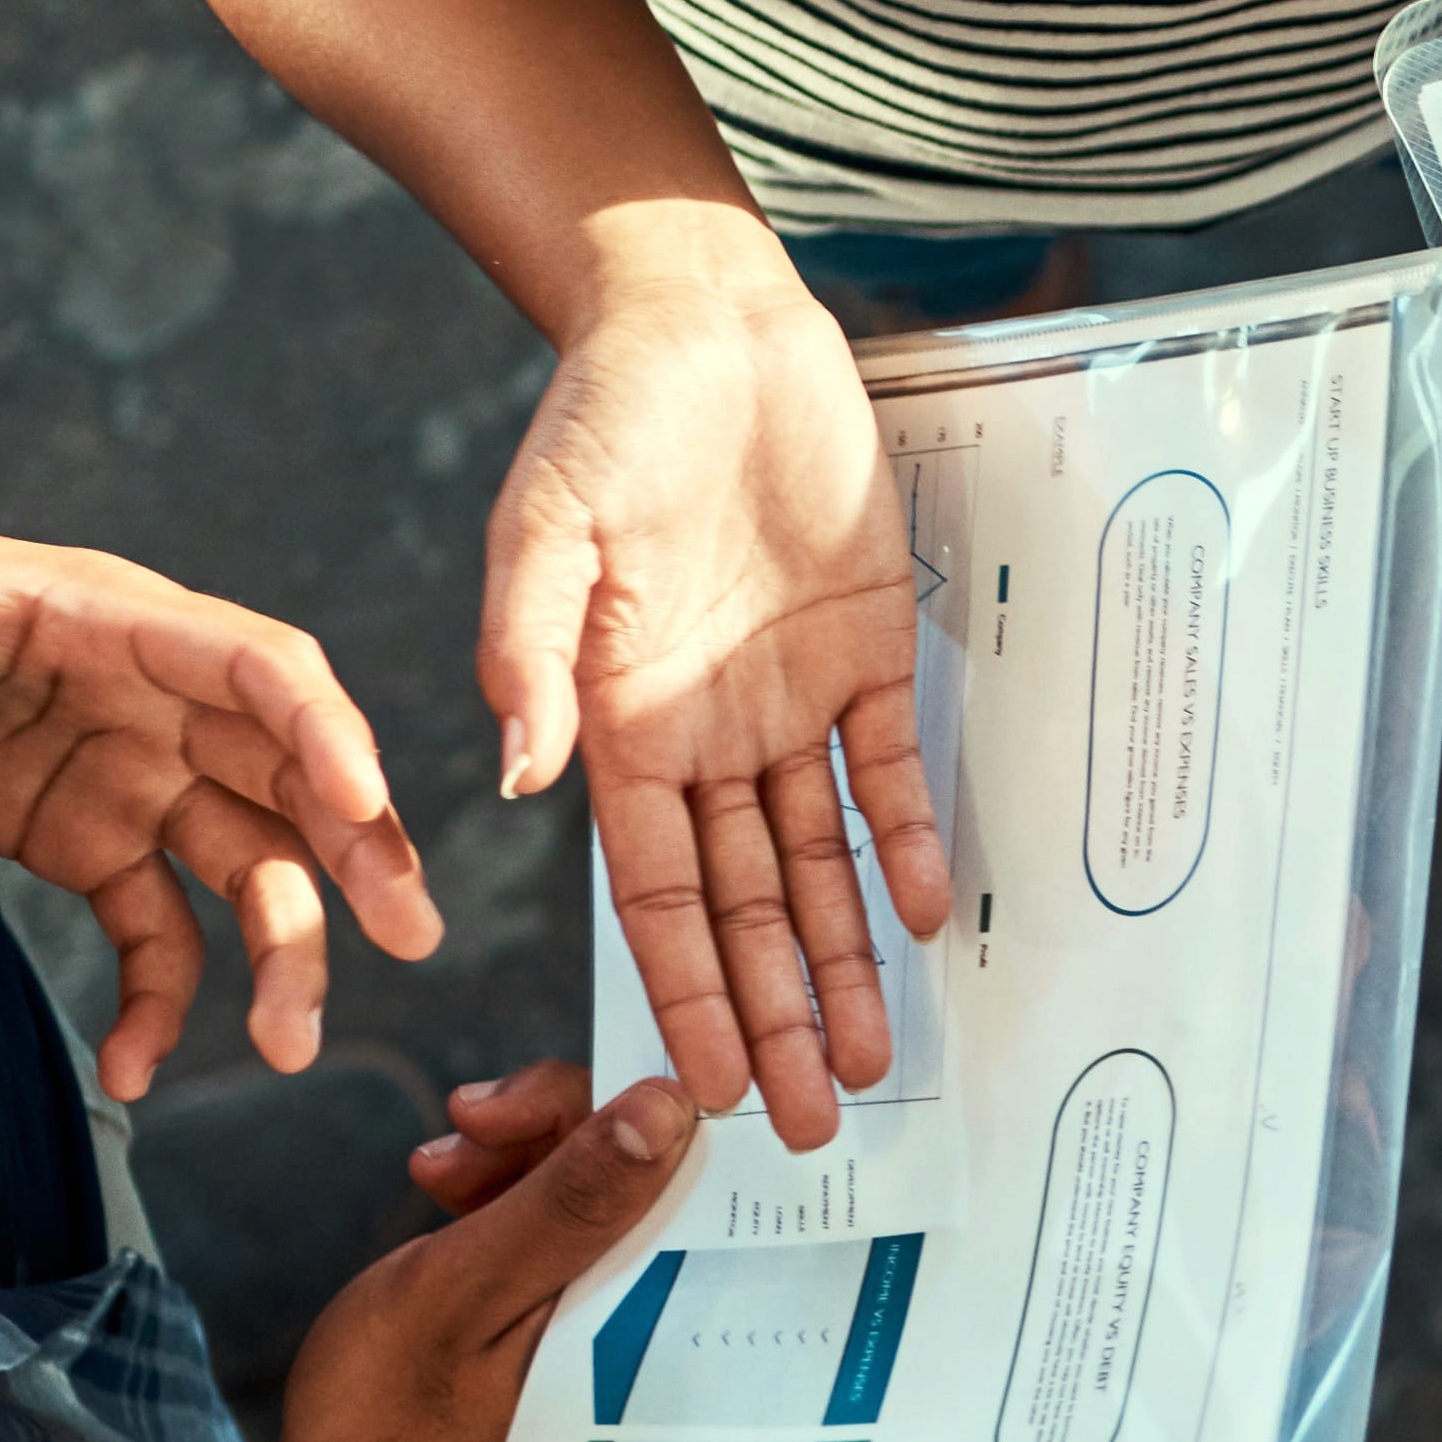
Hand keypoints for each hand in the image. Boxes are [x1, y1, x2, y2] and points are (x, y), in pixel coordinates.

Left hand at [0, 492, 438, 1097]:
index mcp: (117, 619)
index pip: (254, 665)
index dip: (317, 727)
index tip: (364, 801)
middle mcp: (155, 697)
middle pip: (289, 770)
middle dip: (356, 847)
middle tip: (410, 936)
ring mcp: (134, 773)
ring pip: (250, 860)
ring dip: (288, 947)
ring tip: (291, 1046)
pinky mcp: (94, 838)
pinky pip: (156, 927)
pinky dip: (161, 997)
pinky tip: (132, 1067)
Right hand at [239, 1066, 689, 1441]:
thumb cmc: (384, 1427)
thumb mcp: (466, 1291)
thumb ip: (571, 1201)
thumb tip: (673, 1107)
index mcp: (649, 1315)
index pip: (681, 1164)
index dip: (598, 1103)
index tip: (496, 1108)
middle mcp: (650, 1325)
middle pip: (643, 1171)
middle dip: (545, 1127)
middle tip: (457, 1129)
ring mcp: (608, 1333)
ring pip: (598, 1198)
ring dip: (516, 1159)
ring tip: (436, 1173)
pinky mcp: (563, 1341)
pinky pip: (565, 1244)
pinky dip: (508, 1206)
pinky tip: (449, 1201)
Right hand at [476, 223, 951, 1146]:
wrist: (702, 320)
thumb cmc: (603, 416)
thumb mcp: (544, 527)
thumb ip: (527, 649)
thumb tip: (519, 773)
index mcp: (618, 726)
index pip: (657, 895)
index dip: (685, 992)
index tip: (709, 1088)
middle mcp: (702, 734)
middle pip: (747, 907)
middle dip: (774, 1017)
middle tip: (812, 1121)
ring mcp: (784, 695)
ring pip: (819, 861)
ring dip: (842, 960)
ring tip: (869, 1062)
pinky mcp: (862, 644)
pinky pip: (887, 766)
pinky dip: (905, 840)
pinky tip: (922, 919)